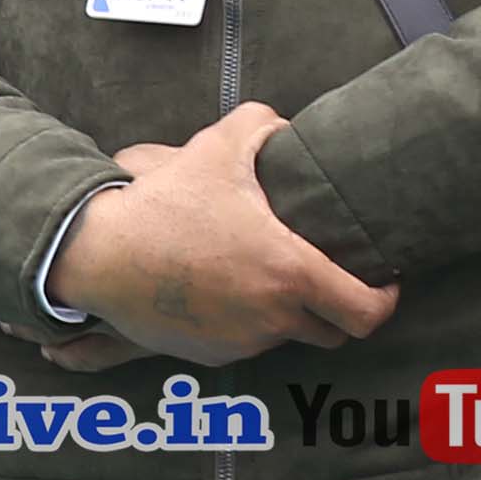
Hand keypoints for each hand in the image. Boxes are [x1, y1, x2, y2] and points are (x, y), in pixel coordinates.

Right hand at [40, 104, 398, 366]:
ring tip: (260, 277)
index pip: (366, 312)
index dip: (385, 302)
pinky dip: (243, 324)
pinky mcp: (208, 354)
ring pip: (284, 336)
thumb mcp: (216, 148)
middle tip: (325, 279)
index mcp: (290, 272)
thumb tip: (283, 126)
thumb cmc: (162, 204)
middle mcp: (272, 317)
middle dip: (336, 309)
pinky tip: (221, 292)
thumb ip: (262, 125)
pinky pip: (243, 343)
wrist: (95, 252)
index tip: (383, 285)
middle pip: (332, 332)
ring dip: (284, 313)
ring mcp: (240, 341)